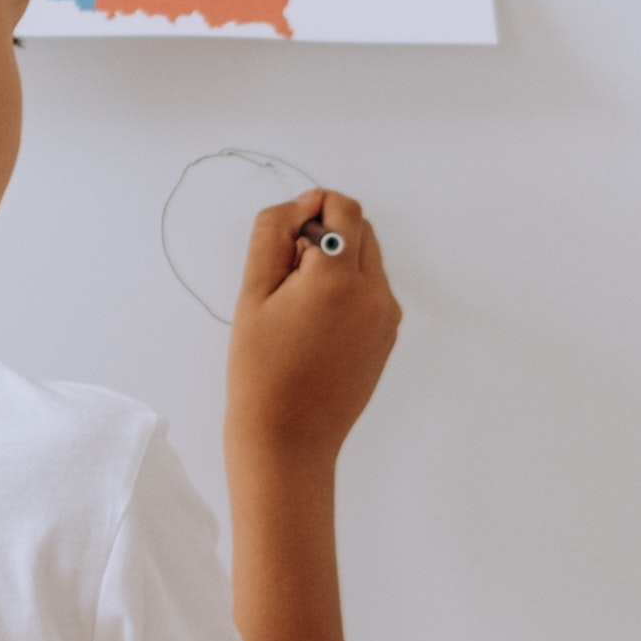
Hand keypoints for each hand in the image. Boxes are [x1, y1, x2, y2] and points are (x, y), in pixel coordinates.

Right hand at [228, 187, 396, 465]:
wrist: (288, 440)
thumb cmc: (261, 371)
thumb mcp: (253, 293)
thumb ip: (274, 233)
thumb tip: (306, 200)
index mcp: (340, 278)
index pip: (344, 208)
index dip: (312, 209)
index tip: (286, 240)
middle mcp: (375, 293)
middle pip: (361, 230)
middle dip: (326, 234)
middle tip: (286, 276)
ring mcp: (387, 317)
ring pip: (368, 260)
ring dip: (338, 262)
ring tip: (299, 307)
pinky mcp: (387, 337)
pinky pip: (372, 293)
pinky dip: (348, 291)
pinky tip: (316, 328)